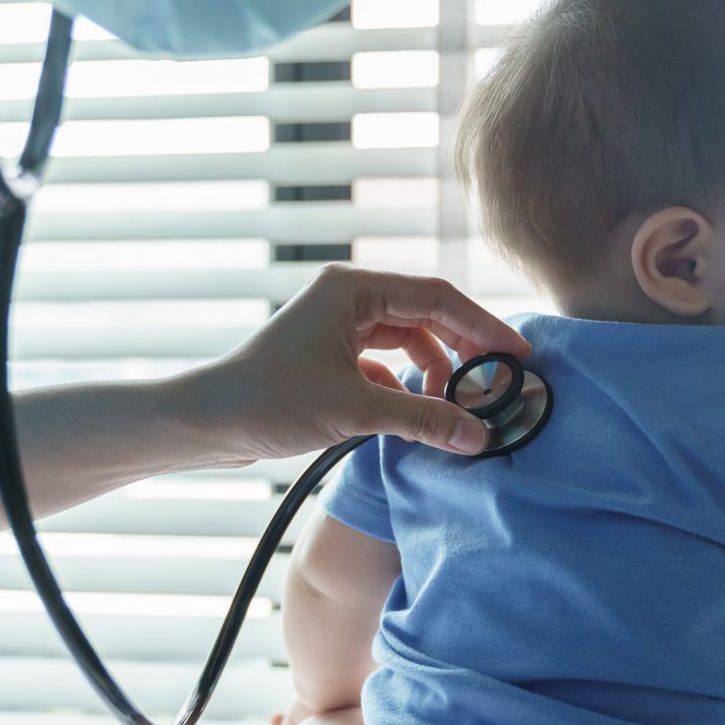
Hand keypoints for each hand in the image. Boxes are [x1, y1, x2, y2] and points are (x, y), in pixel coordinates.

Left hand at [195, 264, 532, 464]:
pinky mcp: (330, 357)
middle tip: (498, 385)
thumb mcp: (354, 410)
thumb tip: (478, 436)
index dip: (484, 328)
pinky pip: (385, 365)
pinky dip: (406, 388)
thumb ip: (422, 418)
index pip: (438, 298)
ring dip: (435, 374)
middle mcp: (347, 298)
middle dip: (464, 352)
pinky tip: (417, 416)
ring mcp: (338, 327)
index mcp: (353, 289)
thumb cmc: (268, 402)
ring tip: (456, 409)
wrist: (206, 423)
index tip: (518, 357)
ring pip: (408, 342)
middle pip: (427, 316)